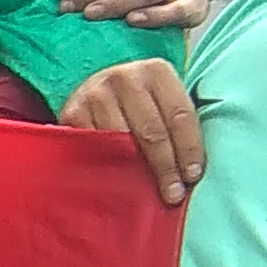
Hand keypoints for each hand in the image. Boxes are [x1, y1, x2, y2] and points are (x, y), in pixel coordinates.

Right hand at [59, 57, 201, 202]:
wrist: (96, 89)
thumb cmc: (142, 103)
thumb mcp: (164, 100)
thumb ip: (179, 123)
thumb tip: (194, 171)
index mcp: (156, 71)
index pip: (179, 115)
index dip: (189, 149)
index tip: (192, 177)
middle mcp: (125, 77)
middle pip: (152, 131)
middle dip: (165, 167)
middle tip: (173, 195)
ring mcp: (95, 93)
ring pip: (122, 141)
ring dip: (137, 172)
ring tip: (148, 194)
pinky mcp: (73, 112)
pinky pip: (95, 148)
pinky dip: (108, 168)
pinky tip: (120, 182)